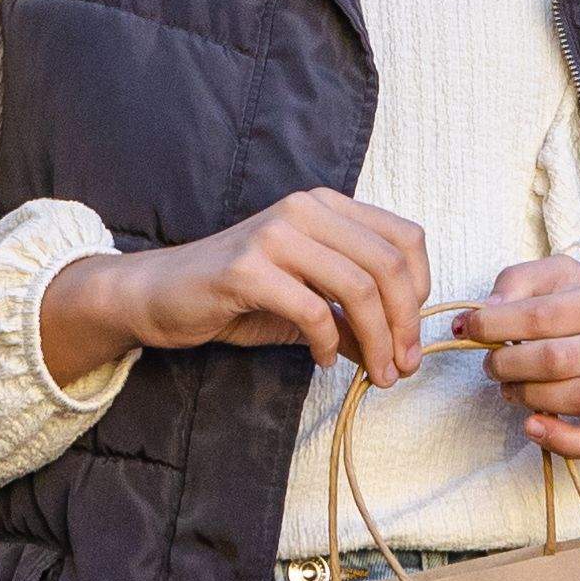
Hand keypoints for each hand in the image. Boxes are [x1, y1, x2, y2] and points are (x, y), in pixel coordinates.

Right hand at [38, 189, 431, 389]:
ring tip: (375, 373)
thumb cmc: (236, 297)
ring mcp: (275, 234)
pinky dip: (328, 343)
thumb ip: (352, 318)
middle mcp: (305, 210)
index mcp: (326, 207)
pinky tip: (323, 361)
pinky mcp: (247, 269)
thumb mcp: (306, 303)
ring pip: (358, 287)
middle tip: (402, 367)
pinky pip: (312, 309)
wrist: (159, 295)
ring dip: (376, 340)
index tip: (412, 335)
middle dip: (404, 324)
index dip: (420, 289)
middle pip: (388, 265)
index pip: (405, 238)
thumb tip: (399, 352)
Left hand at [463, 256, 579, 458]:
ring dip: (527, 397)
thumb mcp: (574, 279)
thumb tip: (484, 310)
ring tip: (510, 390)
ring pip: (576, 399)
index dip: (494, 325)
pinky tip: (534, 427)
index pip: (542, 315)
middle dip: (507, 365)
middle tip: (493, 365)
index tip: (470, 328)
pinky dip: (562, 440)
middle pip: (555, 359)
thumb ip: (524, 280)